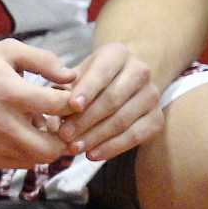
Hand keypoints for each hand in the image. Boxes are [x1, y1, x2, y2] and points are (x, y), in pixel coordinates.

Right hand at [0, 39, 78, 169]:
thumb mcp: (7, 51)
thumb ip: (43, 60)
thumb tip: (70, 76)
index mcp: (11, 94)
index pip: (59, 107)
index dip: (73, 103)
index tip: (69, 99)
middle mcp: (3, 124)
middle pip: (53, 146)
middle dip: (64, 135)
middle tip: (60, 122)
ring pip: (38, 159)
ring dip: (45, 145)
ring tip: (39, 127)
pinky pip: (19, 164)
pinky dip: (27, 153)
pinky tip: (20, 134)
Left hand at [54, 42, 163, 160]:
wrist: (121, 82)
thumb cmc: (89, 80)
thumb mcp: (75, 75)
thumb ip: (62, 87)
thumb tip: (51, 103)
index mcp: (117, 54)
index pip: (102, 72)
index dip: (87, 90)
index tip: (72, 106)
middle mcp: (140, 71)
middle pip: (113, 99)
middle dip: (86, 119)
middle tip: (64, 135)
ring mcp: (152, 95)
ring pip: (123, 119)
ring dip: (96, 136)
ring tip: (74, 148)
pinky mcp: (157, 118)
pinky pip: (136, 136)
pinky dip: (113, 147)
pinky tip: (92, 154)